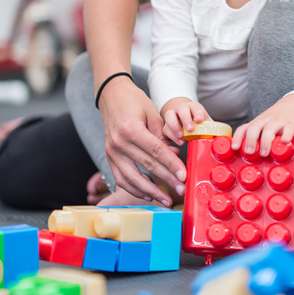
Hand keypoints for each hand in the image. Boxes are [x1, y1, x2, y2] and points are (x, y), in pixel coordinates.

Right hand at [99, 76, 186, 206]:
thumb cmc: (134, 101)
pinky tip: (148, 194)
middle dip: (167, 180)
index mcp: (131, 129)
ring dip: (150, 192)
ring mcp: (111, 152)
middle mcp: (119, 143)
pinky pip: (121, 178)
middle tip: (182, 190)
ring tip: (166, 199)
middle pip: (147, 166)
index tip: (184, 176)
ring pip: (131, 179)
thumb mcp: (152, 113)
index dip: (172, 165)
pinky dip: (134, 189)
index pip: (156, 152)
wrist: (111, 95)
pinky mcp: (109, 157)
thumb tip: (175, 155)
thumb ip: (162, 135)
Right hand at [161, 98, 209, 142]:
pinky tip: (177, 143)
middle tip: (190, 129)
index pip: (196, 107)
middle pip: (181, 109)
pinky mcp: (167, 126)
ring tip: (181, 137)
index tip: (200, 120)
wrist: (187, 123)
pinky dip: (170, 137)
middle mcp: (182, 109)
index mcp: (194, 107)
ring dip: (174, 127)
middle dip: (185, 119)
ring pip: (169, 116)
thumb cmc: (199, 124)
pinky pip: (165, 129)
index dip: (198, 113)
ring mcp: (173, 117)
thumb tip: (221, 141)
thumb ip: (213, 131)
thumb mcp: (207, 124)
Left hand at [233, 94, 293, 156]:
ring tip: (264, 154)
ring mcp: (277, 122)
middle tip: (250, 152)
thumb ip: (254, 140)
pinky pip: (288, 129)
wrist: (290, 108)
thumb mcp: (261, 128)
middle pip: (255, 127)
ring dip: (265, 141)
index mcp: (256, 124)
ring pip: (270, 129)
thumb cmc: (272, 124)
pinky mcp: (290, 125)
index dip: (238, 137)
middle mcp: (265, 122)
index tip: (235, 147)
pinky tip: (284, 142)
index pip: (244, 128)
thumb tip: (243, 158)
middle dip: (250, 140)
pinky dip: (286, 135)